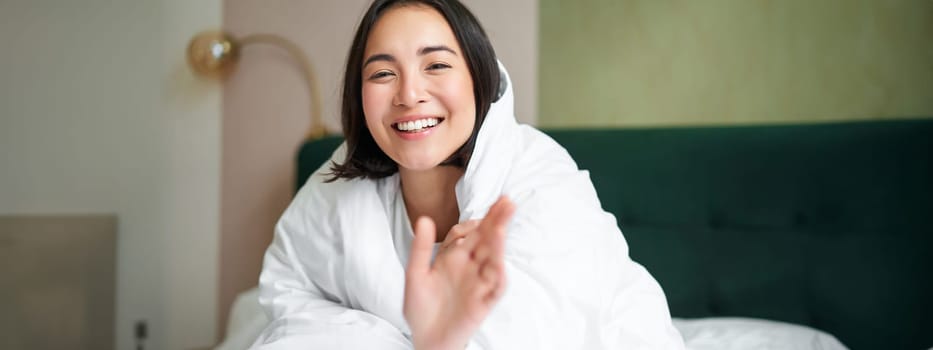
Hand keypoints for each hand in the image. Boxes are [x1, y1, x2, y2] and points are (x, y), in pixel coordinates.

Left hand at [403, 196, 515, 349]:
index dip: (477, 219)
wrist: (424, 339)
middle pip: (487, 240)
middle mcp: (470, 267)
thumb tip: (425, 219)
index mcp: (454, 258)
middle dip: (497, 220)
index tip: (483, 205)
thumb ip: (421, 248)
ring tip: (502, 223)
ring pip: (493, 258)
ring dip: (498, 241)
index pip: (470, 232)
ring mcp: (478, 283)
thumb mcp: (415, 274)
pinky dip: (498, 272)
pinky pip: (495, 286)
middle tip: (507, 201)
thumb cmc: (420, 308)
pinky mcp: (483, 302)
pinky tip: (498, 258)